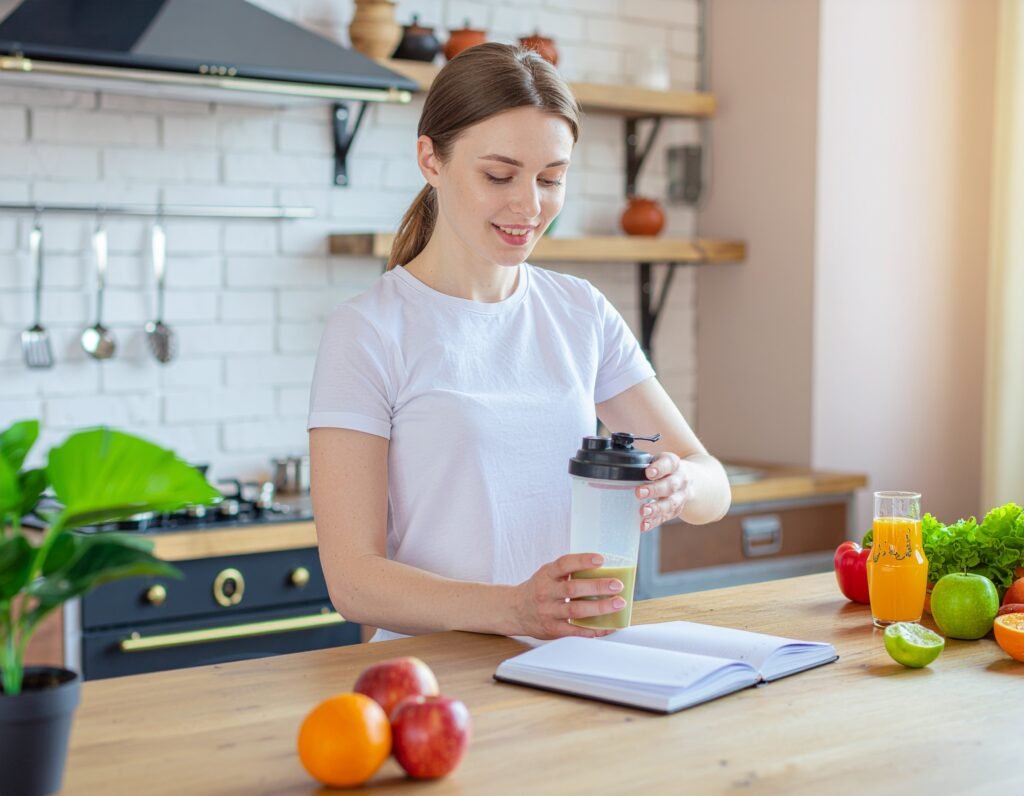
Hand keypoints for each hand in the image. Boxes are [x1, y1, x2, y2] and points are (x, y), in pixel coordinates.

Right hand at [511, 553, 625, 638]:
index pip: (564, 564)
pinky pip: (574, 631)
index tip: (600, 559)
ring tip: (617, 604)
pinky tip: (606, 627)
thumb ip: (567, 571)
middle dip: (598, 586)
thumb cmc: (537, 589)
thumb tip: (602, 569)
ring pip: (576, 610)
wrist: (514, 610)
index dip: (582, 560)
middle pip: (573, 588)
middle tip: (617, 585)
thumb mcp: (547, 574)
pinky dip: (592, 630)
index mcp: (546, 574)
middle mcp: (546, 592)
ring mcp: (548, 611)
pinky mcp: (552, 628)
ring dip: (600, 607)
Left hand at [635, 452, 690, 531]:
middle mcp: (680, 480)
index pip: (669, 464)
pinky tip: (643, 525)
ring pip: (670, 504)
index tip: (648, 472)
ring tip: (642, 512)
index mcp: (674, 464)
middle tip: (639, 493)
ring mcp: (680, 497)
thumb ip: (643, 462)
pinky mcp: (676, 510)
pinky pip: (665, 517)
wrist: (691, 480)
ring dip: (656, 509)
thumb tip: (616, 461)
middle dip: (655, 490)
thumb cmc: (665, 469)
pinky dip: (654, 522)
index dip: (659, 468)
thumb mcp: (658, 459)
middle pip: (670, 486)